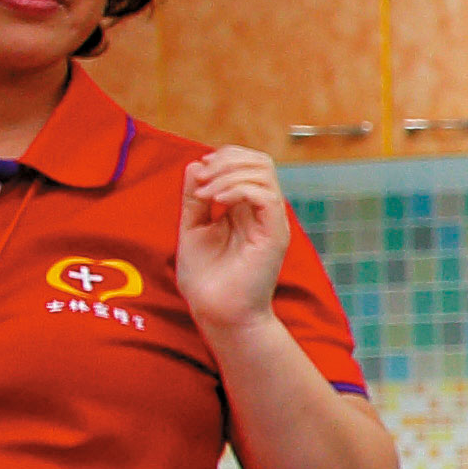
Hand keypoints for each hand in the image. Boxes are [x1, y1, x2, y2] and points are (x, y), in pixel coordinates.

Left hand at [177, 147, 285, 334]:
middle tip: (202, 180)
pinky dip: (238, 189)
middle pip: (261, 161)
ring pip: (265, 173)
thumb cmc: (206, 278)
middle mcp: (263, 212)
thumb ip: (196, 197)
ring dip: (229, 173)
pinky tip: (216, 202)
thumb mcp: (193, 227)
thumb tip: (197, 164)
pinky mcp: (274, 235)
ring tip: (205, 194)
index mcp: (246, 208)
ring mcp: (271, 222)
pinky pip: (266, 197)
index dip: (224, 157)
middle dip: (227, 159)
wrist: (217, 311)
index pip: (249, 164)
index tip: (199, 174)